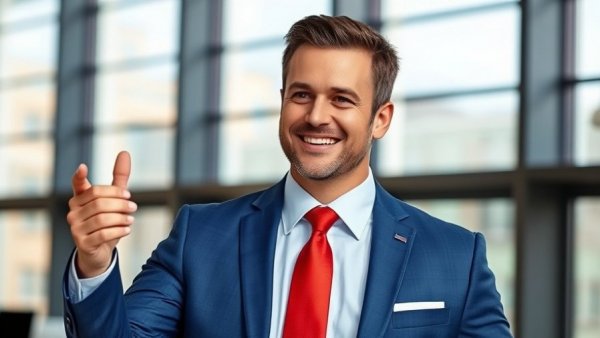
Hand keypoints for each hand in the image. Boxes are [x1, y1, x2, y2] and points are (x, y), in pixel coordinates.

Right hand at [67, 151, 136, 277]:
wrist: (98, 252)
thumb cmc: (106, 222)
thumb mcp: (114, 200)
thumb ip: (119, 179)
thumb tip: (125, 152)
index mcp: (80, 199)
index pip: (78, 185)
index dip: (79, 177)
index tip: (83, 167)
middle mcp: (73, 211)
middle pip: (99, 202)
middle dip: (120, 203)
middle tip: (133, 206)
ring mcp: (75, 228)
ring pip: (102, 218)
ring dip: (121, 217)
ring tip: (131, 219)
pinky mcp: (82, 243)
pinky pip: (102, 234)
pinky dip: (118, 230)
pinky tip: (127, 229)